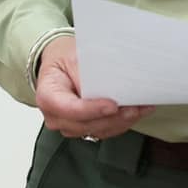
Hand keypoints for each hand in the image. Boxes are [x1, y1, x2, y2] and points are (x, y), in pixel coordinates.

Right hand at [35, 35, 150, 140]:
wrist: (61, 64)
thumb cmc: (65, 58)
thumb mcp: (74, 56)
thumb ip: (87, 73)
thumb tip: (109, 85)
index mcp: (47, 96)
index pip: (70, 109)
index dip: (92, 110)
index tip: (113, 105)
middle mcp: (55, 116)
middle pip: (86, 124)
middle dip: (113, 118)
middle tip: (134, 107)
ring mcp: (69, 125)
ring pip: (98, 130)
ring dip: (121, 122)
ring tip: (140, 109)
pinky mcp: (84, 128)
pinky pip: (104, 131)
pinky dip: (121, 123)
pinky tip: (137, 112)